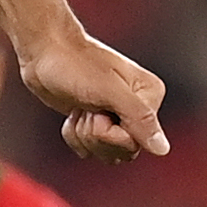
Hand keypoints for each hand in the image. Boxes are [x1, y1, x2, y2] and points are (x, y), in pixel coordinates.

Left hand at [18, 21, 168, 164]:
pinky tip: (73, 114)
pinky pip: (89, 149)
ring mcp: (116, 117)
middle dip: (96, 134)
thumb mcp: (109, 91)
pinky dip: (74, 135)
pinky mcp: (96, 123)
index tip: (98, 110)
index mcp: (150, 96)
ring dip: (83, 135)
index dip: (111, 134)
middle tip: (88, 108)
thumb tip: (162, 149)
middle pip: (124, 151)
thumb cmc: (75, 65)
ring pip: (105, 152)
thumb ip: (139, 119)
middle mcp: (138, 108)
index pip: (138, 142)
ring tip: (80, 108)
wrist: (44, 53)